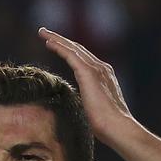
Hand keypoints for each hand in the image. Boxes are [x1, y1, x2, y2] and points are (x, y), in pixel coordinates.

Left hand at [39, 27, 136, 146]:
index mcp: (104, 76)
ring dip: (57, 39)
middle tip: (46, 33)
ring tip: (43, 33)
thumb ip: (90, 104)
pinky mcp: (88, 72)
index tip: (57, 46)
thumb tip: (84, 111)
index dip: (70, 51)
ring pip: (73, 48)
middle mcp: (102, 68)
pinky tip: (48, 42)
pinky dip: (59, 46)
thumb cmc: (108, 127)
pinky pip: (70, 54)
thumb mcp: (97, 111)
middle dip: (62, 40)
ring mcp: (96, 69)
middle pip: (78, 49)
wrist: (117, 127)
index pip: (84, 59)